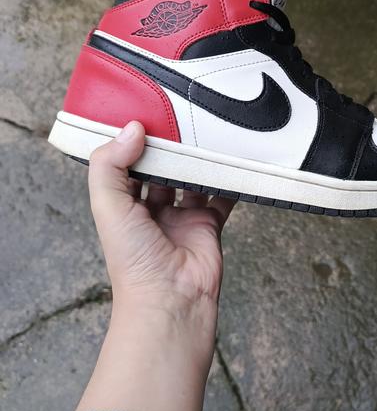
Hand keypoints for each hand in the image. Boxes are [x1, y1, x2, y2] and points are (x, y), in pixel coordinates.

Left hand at [77, 121, 233, 410]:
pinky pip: (222, 196)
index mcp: (122, 204)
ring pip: (192, 177)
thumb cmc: (134, 261)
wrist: (171, 300)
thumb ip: (111, 165)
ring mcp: (182, 216)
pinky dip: (229, 179)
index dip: (132, 138)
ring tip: (207, 130)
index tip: (145, 110)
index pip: (126, 162)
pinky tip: (234, 158)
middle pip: (162, 167)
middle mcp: (151, 209)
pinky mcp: (210, 224)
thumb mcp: (109, 206)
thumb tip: (132, 128)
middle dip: (170, 145)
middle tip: (182, 113)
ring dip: (198, 158)